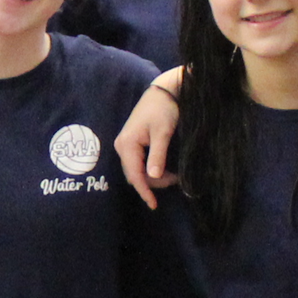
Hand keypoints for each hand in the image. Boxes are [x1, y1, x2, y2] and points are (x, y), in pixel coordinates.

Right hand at [117, 76, 183, 203]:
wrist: (163, 92)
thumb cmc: (163, 110)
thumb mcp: (162, 133)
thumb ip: (158, 156)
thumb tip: (154, 177)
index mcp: (127, 144)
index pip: (134, 175)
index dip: (144, 191)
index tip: (153, 205)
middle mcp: (122, 146)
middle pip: (134, 174)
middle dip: (153, 183)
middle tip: (175, 180)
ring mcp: (126, 144)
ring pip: (137, 170)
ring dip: (153, 176)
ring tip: (174, 174)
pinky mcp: (132, 142)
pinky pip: (139, 163)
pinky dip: (151, 169)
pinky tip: (164, 168)